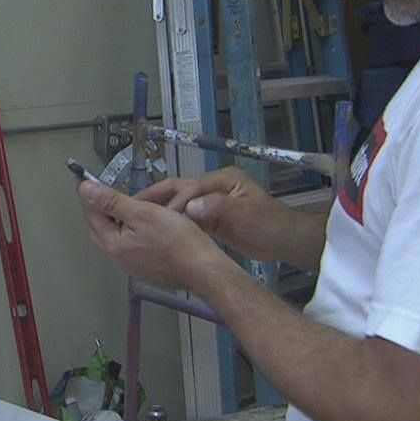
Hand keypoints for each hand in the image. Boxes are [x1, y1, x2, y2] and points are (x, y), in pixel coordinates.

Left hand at [77, 178, 232, 290]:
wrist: (203, 269)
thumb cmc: (178, 241)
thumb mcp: (143, 212)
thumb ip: (112, 201)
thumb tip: (86, 189)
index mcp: (113, 243)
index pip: (92, 213)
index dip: (87, 193)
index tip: (81, 178)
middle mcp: (119, 257)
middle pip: (98, 228)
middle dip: (95, 208)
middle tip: (95, 189)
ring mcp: (132, 264)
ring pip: (113, 237)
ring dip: (111, 219)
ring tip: (114, 203)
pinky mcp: (145, 267)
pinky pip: (128, 245)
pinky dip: (126, 230)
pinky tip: (137, 223)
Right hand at [136, 169, 291, 261]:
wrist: (285, 241)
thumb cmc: (269, 224)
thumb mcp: (245, 214)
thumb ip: (217, 207)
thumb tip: (189, 207)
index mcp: (223, 179)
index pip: (190, 186)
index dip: (173, 200)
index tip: (158, 215)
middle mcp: (215, 187)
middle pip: (180, 189)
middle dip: (158, 198)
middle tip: (134, 208)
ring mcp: (213, 201)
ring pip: (181, 203)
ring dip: (162, 211)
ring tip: (139, 219)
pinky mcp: (213, 217)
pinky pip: (188, 217)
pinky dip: (173, 222)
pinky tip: (158, 230)